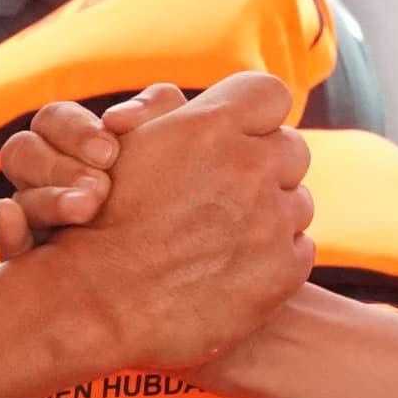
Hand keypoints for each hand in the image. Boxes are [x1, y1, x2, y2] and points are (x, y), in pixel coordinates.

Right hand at [0, 85, 183, 260]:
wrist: (193, 246)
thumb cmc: (182, 177)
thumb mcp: (178, 134)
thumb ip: (153, 110)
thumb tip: (115, 119)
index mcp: (72, 141)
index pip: (51, 121)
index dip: (73, 131)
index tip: (110, 152)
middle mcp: (46, 177)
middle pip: (20, 153)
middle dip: (57, 166)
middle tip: (99, 188)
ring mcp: (37, 220)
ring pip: (17, 201)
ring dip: (46, 202)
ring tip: (86, 212)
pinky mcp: (36, 264)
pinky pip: (9, 249)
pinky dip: (8, 236)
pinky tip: (17, 225)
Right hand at [24, 73, 311, 371]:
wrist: (98, 302)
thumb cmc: (102, 219)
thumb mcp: (127, 144)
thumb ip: (173, 112)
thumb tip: (216, 108)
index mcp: (211, 125)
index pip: (270, 95)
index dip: (257, 116)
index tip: (241, 137)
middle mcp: (249, 166)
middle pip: (291, 149)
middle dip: (266, 166)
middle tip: (228, 194)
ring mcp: (272, 219)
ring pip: (297, 202)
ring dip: (270, 214)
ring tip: (223, 236)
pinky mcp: (283, 269)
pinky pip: (300, 248)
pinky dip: (273, 257)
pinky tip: (233, 268)